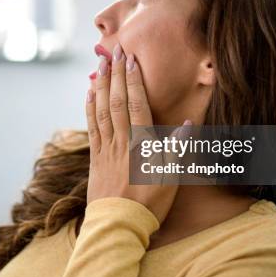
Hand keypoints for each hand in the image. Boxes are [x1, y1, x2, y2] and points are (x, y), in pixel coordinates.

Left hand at [85, 44, 188, 223]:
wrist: (118, 225)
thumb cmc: (149, 203)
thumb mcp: (171, 178)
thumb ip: (178, 149)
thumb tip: (186, 122)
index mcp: (139, 144)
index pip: (136, 104)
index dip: (133, 80)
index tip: (131, 59)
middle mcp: (120, 141)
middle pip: (115, 101)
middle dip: (115, 74)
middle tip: (114, 52)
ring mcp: (105, 148)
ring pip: (100, 110)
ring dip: (100, 85)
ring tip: (100, 65)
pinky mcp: (95, 158)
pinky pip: (91, 126)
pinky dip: (89, 107)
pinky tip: (89, 94)